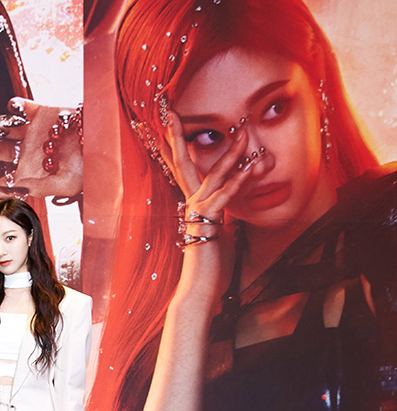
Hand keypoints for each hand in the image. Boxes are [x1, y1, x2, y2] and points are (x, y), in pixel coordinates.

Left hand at [0, 99, 81, 207]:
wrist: (106, 143)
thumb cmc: (88, 171)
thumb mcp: (66, 185)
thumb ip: (40, 189)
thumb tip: (16, 188)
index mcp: (24, 176)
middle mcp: (22, 155)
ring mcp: (29, 133)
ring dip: (0, 124)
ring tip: (13, 125)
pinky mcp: (38, 113)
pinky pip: (16, 105)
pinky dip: (13, 105)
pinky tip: (21, 109)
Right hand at [159, 110, 256, 302]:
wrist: (199, 288)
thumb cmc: (210, 265)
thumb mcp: (219, 233)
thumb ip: (221, 215)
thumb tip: (228, 204)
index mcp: (192, 205)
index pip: (183, 169)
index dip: (175, 146)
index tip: (170, 125)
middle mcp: (191, 205)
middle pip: (184, 164)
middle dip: (178, 137)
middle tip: (171, 112)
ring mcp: (197, 213)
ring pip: (214, 176)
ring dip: (231, 153)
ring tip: (244, 132)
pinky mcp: (208, 224)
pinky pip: (225, 198)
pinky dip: (238, 183)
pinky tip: (250, 169)